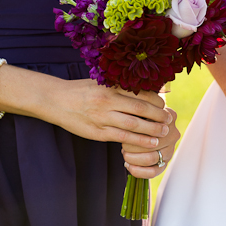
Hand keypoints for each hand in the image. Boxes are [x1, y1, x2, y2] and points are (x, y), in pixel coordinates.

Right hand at [47, 78, 171, 151]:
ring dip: (152, 130)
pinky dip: (138, 141)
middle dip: (158, 115)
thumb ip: (120, 87)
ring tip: (164, 132)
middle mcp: (108, 101)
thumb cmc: (81, 91)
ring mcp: (103, 117)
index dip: (156, 101)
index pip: (141, 94)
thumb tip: (145, 91)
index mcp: (111, 87)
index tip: (164, 105)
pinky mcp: (98, 132)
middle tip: (169, 119)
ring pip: (134, 125)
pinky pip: (122, 137)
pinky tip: (150, 143)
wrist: (56, 100)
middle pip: (141, 109)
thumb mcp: (101, 82)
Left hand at [121, 108, 179, 178]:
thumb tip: (125, 114)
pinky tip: (128, 165)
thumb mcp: (139, 109)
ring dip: (133, 158)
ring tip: (124, 154)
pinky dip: (138, 171)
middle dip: (132, 145)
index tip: (124, 129)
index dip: (136, 129)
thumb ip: (137, 110)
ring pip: (151, 158)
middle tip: (122, 144)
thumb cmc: (138, 115)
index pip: (154, 125)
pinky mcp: (165, 163)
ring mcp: (171, 149)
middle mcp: (173, 133)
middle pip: (152, 143)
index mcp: (169, 116)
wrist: (142, 126)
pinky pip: (153, 172)